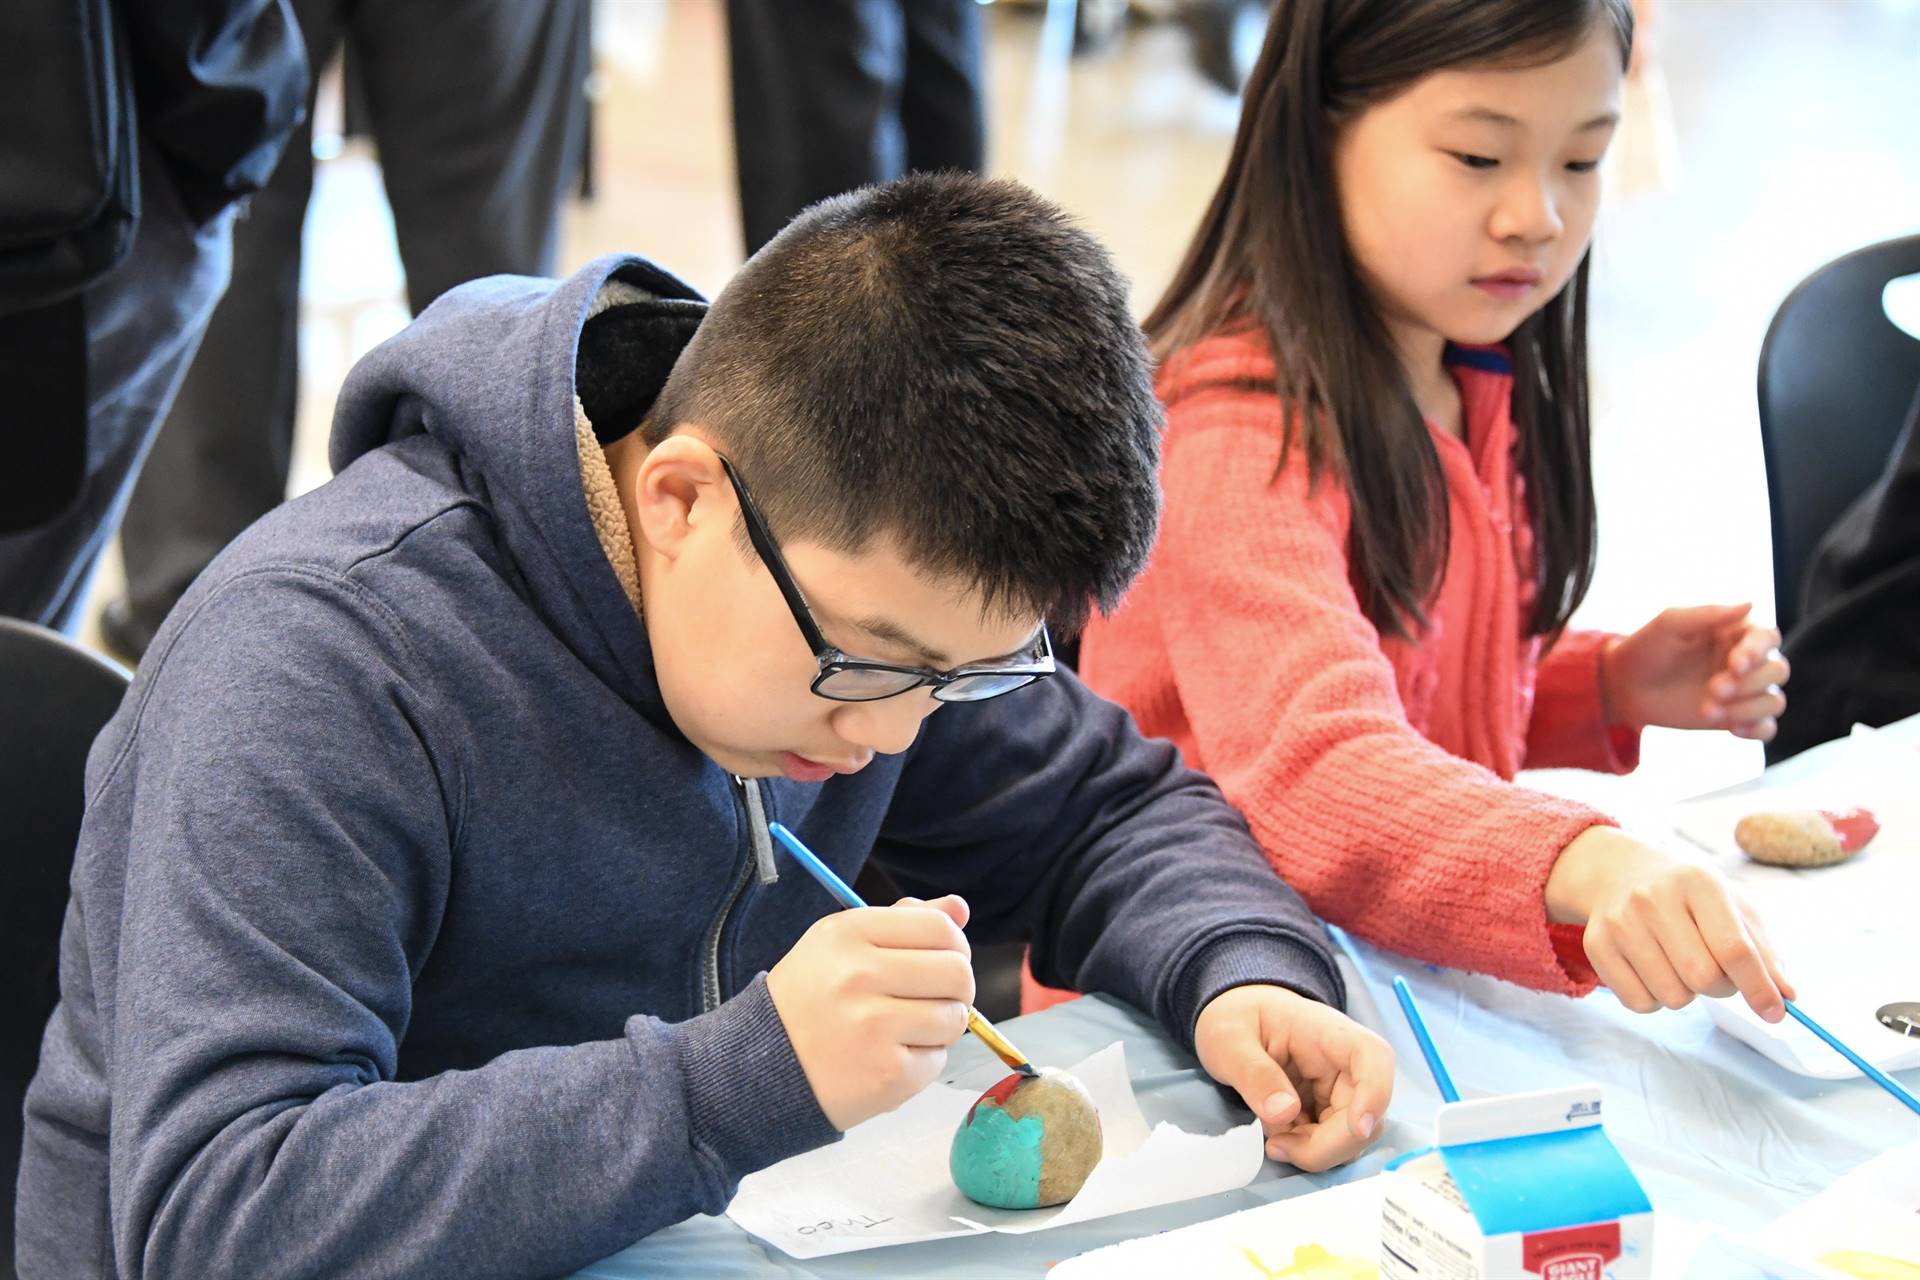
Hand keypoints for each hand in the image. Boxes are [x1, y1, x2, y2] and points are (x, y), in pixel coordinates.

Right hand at [767, 895, 974, 1130]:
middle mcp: (859, 975)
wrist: (759, 1068)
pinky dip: (923, 1061)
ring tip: (906, 1030)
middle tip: (934, 999)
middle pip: (957, 971)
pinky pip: (938, 1059)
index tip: (943, 960)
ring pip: (954, 1017)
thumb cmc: (809, 1000)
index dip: (955, 945)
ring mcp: (873, 1027)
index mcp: (849, 933)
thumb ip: (902, 921)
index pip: (939, 927)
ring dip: (941, 1027)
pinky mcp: (886, 1074)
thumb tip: (959, 908)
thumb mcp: (841, 944)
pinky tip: (890, 1058)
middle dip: (957, 988)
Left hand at [1194, 985, 1393, 1171]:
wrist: (1233, 1018)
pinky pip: (1332, 1143)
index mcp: (1326, 1032)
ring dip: (1314, 1150)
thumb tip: (1284, 1112)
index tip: (1356, 1128)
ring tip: (1272, 1137)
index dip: (1375, 1095)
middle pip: (1364, 1113)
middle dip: (1327, 1145)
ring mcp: (1339, 1089)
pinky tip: (1278, 1135)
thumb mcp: (1228, 1040)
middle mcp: (1343, 1063)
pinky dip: (1307, 1149)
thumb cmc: (1235, 1019)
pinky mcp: (1329, 1111)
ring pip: (1351, 1137)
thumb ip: (1254, 1074)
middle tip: (1278, 1147)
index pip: (1373, 1057)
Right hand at [1545, 826, 1795, 1020]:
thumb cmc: (1689, 895)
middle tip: (1719, 975)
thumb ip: (1764, 951)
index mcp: (1698, 882)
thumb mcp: (1733, 906)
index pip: (1734, 948)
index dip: (1759, 987)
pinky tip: (1654, 970)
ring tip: (1680, 965)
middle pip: (1703, 977)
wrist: (1620, 872)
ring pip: (1672, 996)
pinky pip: (1639, 1003)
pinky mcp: (1596, 945)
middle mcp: (1653, 898)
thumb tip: (1786, 996)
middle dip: (1722, 989)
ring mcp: (1620, 922)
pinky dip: (1655, 999)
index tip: (1776, 1012)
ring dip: (1687, 994)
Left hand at [1600, 603, 1787, 739]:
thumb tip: (1751, 603)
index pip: (1768, 638)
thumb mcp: (1670, 624)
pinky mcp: (1735, 717)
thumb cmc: (1647, 647)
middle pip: (1777, 670)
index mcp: (1735, 632)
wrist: (1624, 686)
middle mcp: (1746, 661)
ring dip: (1748, 708)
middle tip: (1713, 689)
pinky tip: (1733, 729)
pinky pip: (1766, 727)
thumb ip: (1709, 614)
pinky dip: (1757, 730)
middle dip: (1748, 684)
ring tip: (1709, 711)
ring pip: (1774, 701)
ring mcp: (1742, 691)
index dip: (1758, 652)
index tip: (1734, 665)